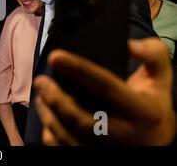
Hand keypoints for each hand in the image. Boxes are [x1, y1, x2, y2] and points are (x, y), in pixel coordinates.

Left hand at [33, 37, 175, 144]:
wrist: (154, 140)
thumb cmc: (151, 103)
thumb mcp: (160, 78)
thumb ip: (153, 55)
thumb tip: (129, 44)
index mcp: (140, 111)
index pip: (105, 86)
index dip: (79, 69)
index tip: (55, 56)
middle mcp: (123, 135)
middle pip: (81, 119)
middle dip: (55, 99)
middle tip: (40, 80)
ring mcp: (105, 150)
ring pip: (68, 136)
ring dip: (48, 114)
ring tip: (40, 94)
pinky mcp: (90, 156)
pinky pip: (63, 147)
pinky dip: (50, 132)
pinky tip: (46, 115)